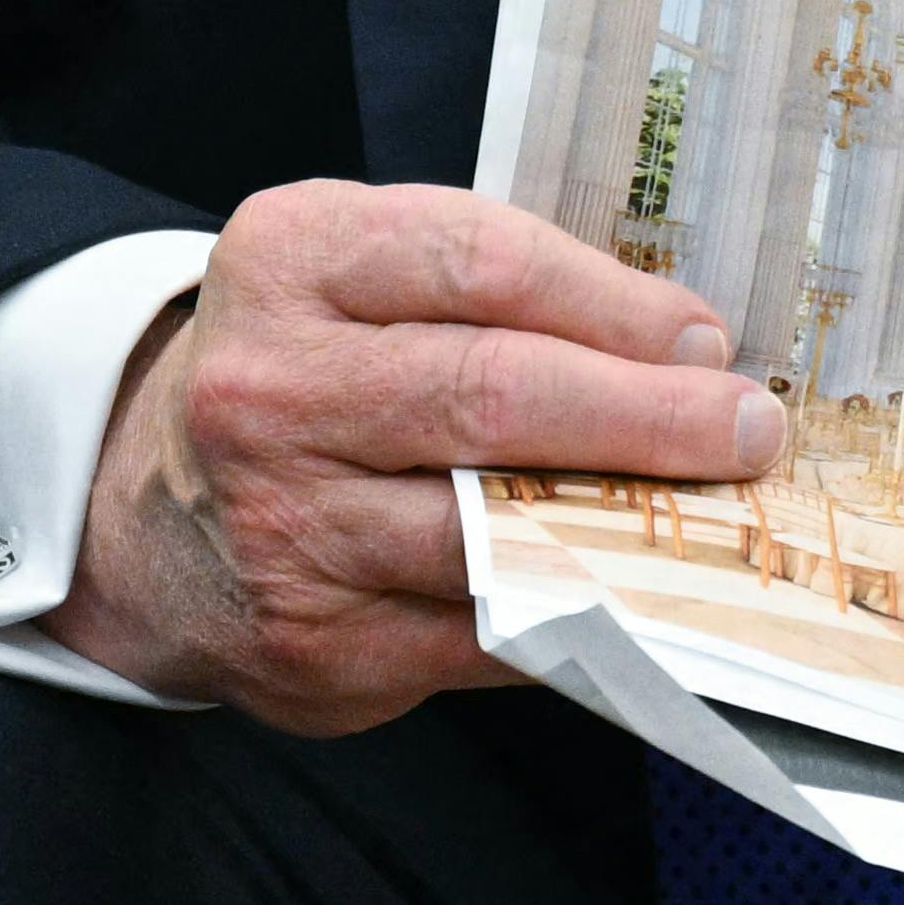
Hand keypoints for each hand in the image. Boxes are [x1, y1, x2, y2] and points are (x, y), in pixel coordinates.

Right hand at [43, 180, 782, 732]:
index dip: (618, 306)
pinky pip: (485, 632)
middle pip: (496, 395)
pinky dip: (579, 613)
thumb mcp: (366, 274)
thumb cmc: (311, 369)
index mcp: (292, 261)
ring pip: (497, 529)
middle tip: (750, 429)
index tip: (707, 340)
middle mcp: (270, 391)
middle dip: (652, 417)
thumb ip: (500, 285)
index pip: (486, 266)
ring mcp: (286, 527)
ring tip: (719, 510)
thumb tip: (688, 352)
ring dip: (632, 524)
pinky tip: (639, 589)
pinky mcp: (314, 643)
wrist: (153, 518)